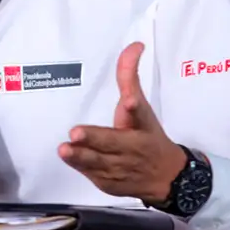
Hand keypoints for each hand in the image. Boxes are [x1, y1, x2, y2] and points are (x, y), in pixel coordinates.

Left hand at [59, 42, 186, 203]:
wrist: (164, 177)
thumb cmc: (147, 135)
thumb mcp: (142, 107)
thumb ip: (130, 78)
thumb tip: (134, 46)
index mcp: (144, 125)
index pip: (141, 114)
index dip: (134, 107)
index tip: (130, 102)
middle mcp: (134, 147)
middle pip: (113, 142)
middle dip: (97, 138)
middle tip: (76, 132)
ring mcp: (121, 168)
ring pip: (99, 161)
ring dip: (82, 156)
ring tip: (66, 148)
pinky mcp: (109, 183)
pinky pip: (93, 174)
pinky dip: (81, 166)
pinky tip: (69, 157)